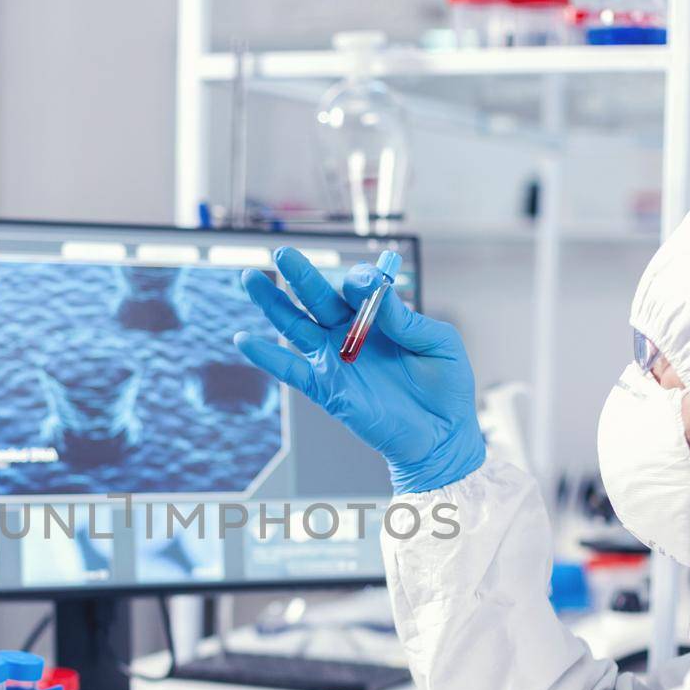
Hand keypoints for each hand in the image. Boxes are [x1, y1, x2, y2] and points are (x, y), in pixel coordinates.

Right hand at [234, 248, 483, 493]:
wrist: (441, 437)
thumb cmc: (445, 389)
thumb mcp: (440, 346)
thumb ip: (409, 320)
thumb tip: (379, 292)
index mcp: (380, 317)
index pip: (358, 287)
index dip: (359, 282)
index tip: (366, 284)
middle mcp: (351, 333)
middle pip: (318, 298)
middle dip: (300, 275)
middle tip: (283, 253)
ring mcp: (335, 360)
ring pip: (296, 325)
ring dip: (273, 303)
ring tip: (250, 279)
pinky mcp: (327, 389)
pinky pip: (291, 371)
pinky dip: (267, 357)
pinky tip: (244, 340)